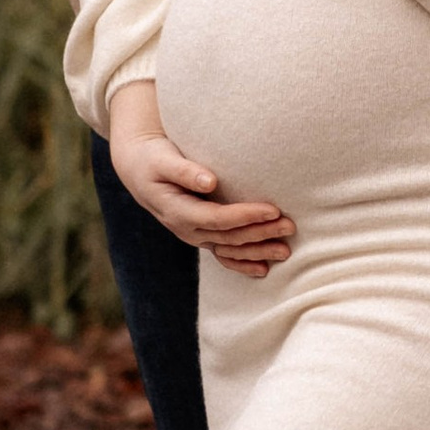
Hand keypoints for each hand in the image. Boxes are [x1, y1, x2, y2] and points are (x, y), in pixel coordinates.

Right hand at [108, 84, 292, 277]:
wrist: (140, 171)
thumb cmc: (153, 160)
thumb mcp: (163, 160)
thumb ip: (184, 171)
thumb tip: (210, 181)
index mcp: (178, 211)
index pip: (217, 218)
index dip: (245, 216)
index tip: (272, 210)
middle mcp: (187, 229)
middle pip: (228, 237)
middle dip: (260, 234)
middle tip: (289, 226)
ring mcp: (195, 236)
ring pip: (229, 250)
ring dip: (258, 252)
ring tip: (286, 250)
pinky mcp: (202, 236)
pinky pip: (224, 256)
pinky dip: (243, 264)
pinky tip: (263, 269)